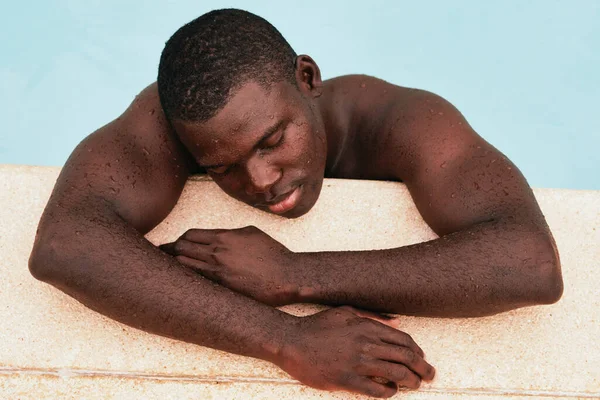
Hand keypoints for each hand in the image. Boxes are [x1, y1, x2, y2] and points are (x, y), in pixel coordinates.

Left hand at [160, 226, 296, 305]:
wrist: (287, 275)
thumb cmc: (273, 254)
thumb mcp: (252, 233)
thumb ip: (232, 233)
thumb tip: (220, 236)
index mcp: (224, 236)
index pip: (190, 235)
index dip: (179, 240)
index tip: (173, 245)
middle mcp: (217, 251)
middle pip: (181, 248)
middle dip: (169, 251)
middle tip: (162, 257)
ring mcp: (218, 269)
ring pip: (184, 264)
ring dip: (173, 266)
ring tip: (164, 272)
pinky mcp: (222, 286)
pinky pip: (196, 280)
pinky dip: (186, 279)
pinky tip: (181, 283)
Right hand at [277, 306, 434, 397]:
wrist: (291, 342)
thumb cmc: (317, 326)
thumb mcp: (346, 312)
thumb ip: (372, 316)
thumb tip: (397, 321)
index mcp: (367, 326)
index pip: (403, 340)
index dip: (417, 351)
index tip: (422, 358)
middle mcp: (366, 344)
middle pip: (406, 357)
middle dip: (423, 368)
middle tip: (430, 375)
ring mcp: (357, 363)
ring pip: (396, 374)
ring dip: (411, 381)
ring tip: (415, 385)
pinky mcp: (347, 380)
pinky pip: (376, 390)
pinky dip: (389, 392)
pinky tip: (391, 392)